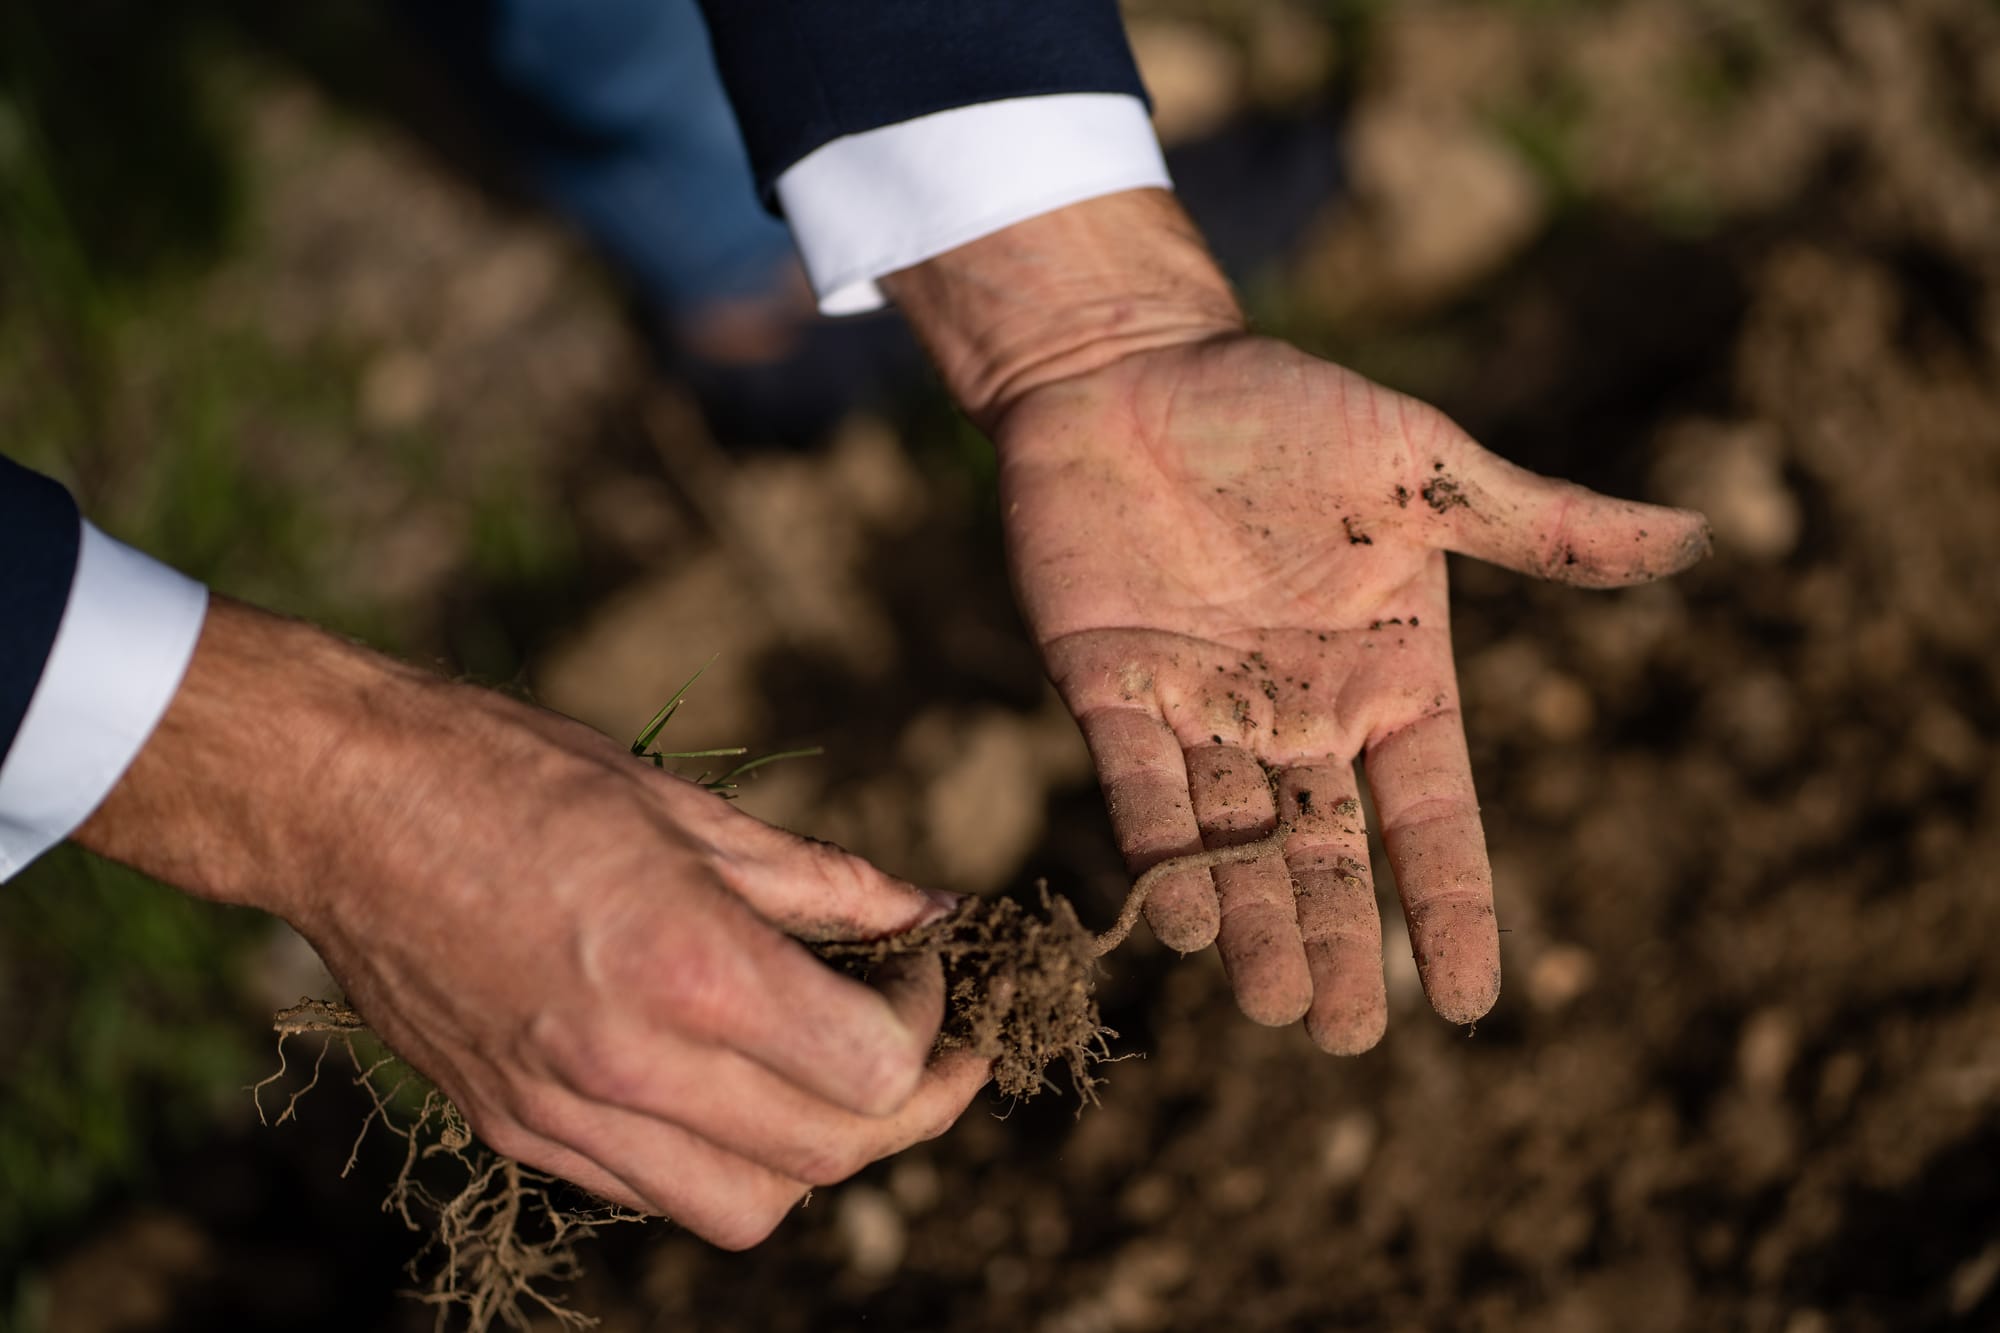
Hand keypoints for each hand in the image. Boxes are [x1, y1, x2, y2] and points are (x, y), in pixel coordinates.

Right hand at [77, 599, 987, 1247]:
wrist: (338, 804)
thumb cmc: (514, 775)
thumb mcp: (688, 808)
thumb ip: (825, 881)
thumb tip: (930, 912)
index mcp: (683, 967)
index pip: (868, 1070)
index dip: (927, 1026)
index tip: (924, 969)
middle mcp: (626, 1065)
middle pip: (827, 1158)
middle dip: (911, 1108)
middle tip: (931, 1046)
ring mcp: (561, 1114)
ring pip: (744, 1208)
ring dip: (817, 1155)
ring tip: (833, 1077)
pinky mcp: (514, 1129)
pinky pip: (652, 1191)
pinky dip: (719, 1156)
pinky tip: (730, 1078)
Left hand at [889, 191, 1707, 1053]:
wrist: (1132, 366)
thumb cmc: (1285, 410)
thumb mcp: (1422, 468)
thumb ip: (1536, 525)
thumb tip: (1693, 536)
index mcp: (1385, 674)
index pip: (1430, 815)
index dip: (1450, 905)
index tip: (1470, 1000)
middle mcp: (1296, 712)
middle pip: (1328, 852)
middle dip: (1339, 942)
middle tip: (1344, 1037)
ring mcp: (1199, 707)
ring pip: (1236, 838)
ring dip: (1255, 923)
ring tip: (1276, 1009)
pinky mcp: (1107, 686)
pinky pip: (1140, 787)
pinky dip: (1163, 851)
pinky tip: (1182, 925)